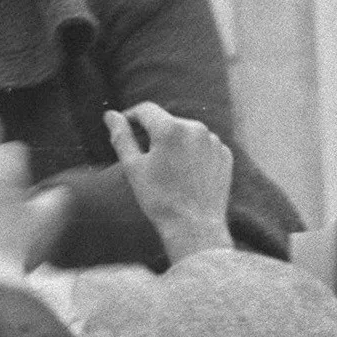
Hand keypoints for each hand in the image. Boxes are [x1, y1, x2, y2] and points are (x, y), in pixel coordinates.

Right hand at [105, 104, 232, 261]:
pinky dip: (193, 153)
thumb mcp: (133, 167)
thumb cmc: (160, 199)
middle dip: (153, 133)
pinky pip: (204, 146)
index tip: (123, 127)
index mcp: (170, 128)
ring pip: (186, 133)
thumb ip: (121, 136)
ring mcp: (214, 141)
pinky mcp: (225, 155)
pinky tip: (185, 174)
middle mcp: (196, 128)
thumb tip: (110, 115)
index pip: (146, 110)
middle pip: (167, 121)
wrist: (194, 227)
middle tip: (143, 156)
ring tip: (167, 169)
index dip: (131, 116)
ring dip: (174, 143)